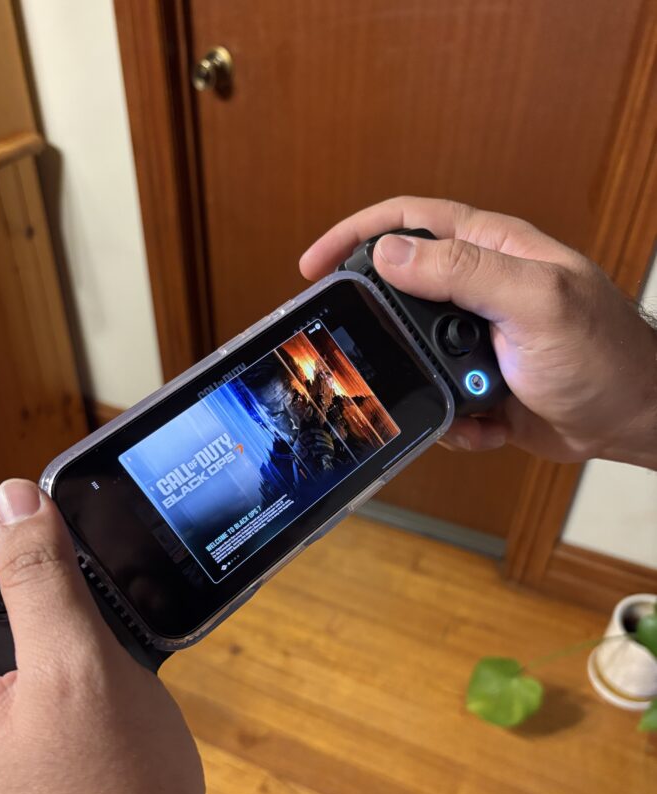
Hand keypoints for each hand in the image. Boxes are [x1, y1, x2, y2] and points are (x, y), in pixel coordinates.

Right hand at [301, 197, 656, 466]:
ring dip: (424, 386)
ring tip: (457, 403)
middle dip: (383, 331)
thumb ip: (463, 272)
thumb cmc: (604, 355)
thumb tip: (388, 253)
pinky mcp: (480, 385)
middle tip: (367, 358)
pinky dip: (454, 421)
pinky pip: (439, 401)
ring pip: (413, 359)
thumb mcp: (535, 302)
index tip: (314, 265)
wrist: (632, 420)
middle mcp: (480, 290)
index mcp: (491, 252)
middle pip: (400, 294)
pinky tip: (485, 424)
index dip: (355, 236)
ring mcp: (478, 339)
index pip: (409, 223)